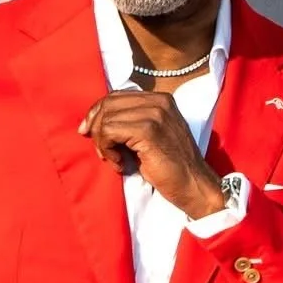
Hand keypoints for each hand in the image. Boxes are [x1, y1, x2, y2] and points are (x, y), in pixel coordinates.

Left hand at [78, 90, 225, 218]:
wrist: (194, 186)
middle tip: (104, 153)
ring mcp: (155, 114)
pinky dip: (108, 150)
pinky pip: (110, 132)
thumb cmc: (170, 167)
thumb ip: (130, 122)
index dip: (97, 113)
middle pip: (108, 104)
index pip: (115, 96)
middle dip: (97, 129)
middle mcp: (159, 101)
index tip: (88, 132)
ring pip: (106, 118)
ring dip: (103, 144)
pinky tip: (121, 164)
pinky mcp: (149, 130)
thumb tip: (92, 121)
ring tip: (116, 160)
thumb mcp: (150, 136)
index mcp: (160, 99)